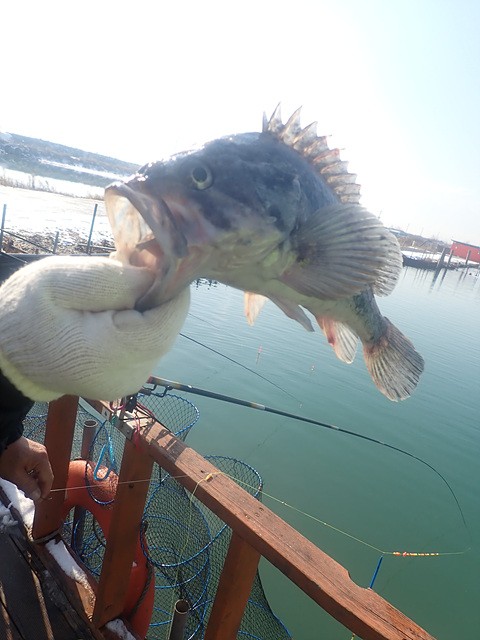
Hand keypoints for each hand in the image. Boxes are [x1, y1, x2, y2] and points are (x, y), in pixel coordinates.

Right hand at [0, 256, 189, 400]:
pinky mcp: (129, 378)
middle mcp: (129, 375)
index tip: (156, 262)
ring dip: (144, 308)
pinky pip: (146, 344)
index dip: (171, 289)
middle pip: (166, 326)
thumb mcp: (58, 281)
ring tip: (110, 293)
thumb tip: (155, 276)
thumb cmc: (27, 313)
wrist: (8, 356)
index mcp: (110, 354)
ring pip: (158, 334)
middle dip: (153, 295)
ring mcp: (131, 381)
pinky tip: (110, 312)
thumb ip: (109, 279)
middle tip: (126, 271)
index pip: (168, 321)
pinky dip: (137, 323)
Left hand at [0, 437, 52, 500]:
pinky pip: (38, 465)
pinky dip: (34, 473)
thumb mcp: (15, 475)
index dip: (44, 492)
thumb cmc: (7, 457)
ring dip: (36, 480)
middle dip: (40, 486)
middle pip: (47, 475)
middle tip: (30, 495)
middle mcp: (44, 454)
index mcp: (42, 459)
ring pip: (42, 470)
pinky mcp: (35, 450)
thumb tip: (38, 496)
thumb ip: (28, 486)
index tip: (37, 501)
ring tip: (26, 487)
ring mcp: (41, 451)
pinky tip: (26, 477)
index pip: (48, 479)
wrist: (2, 440)